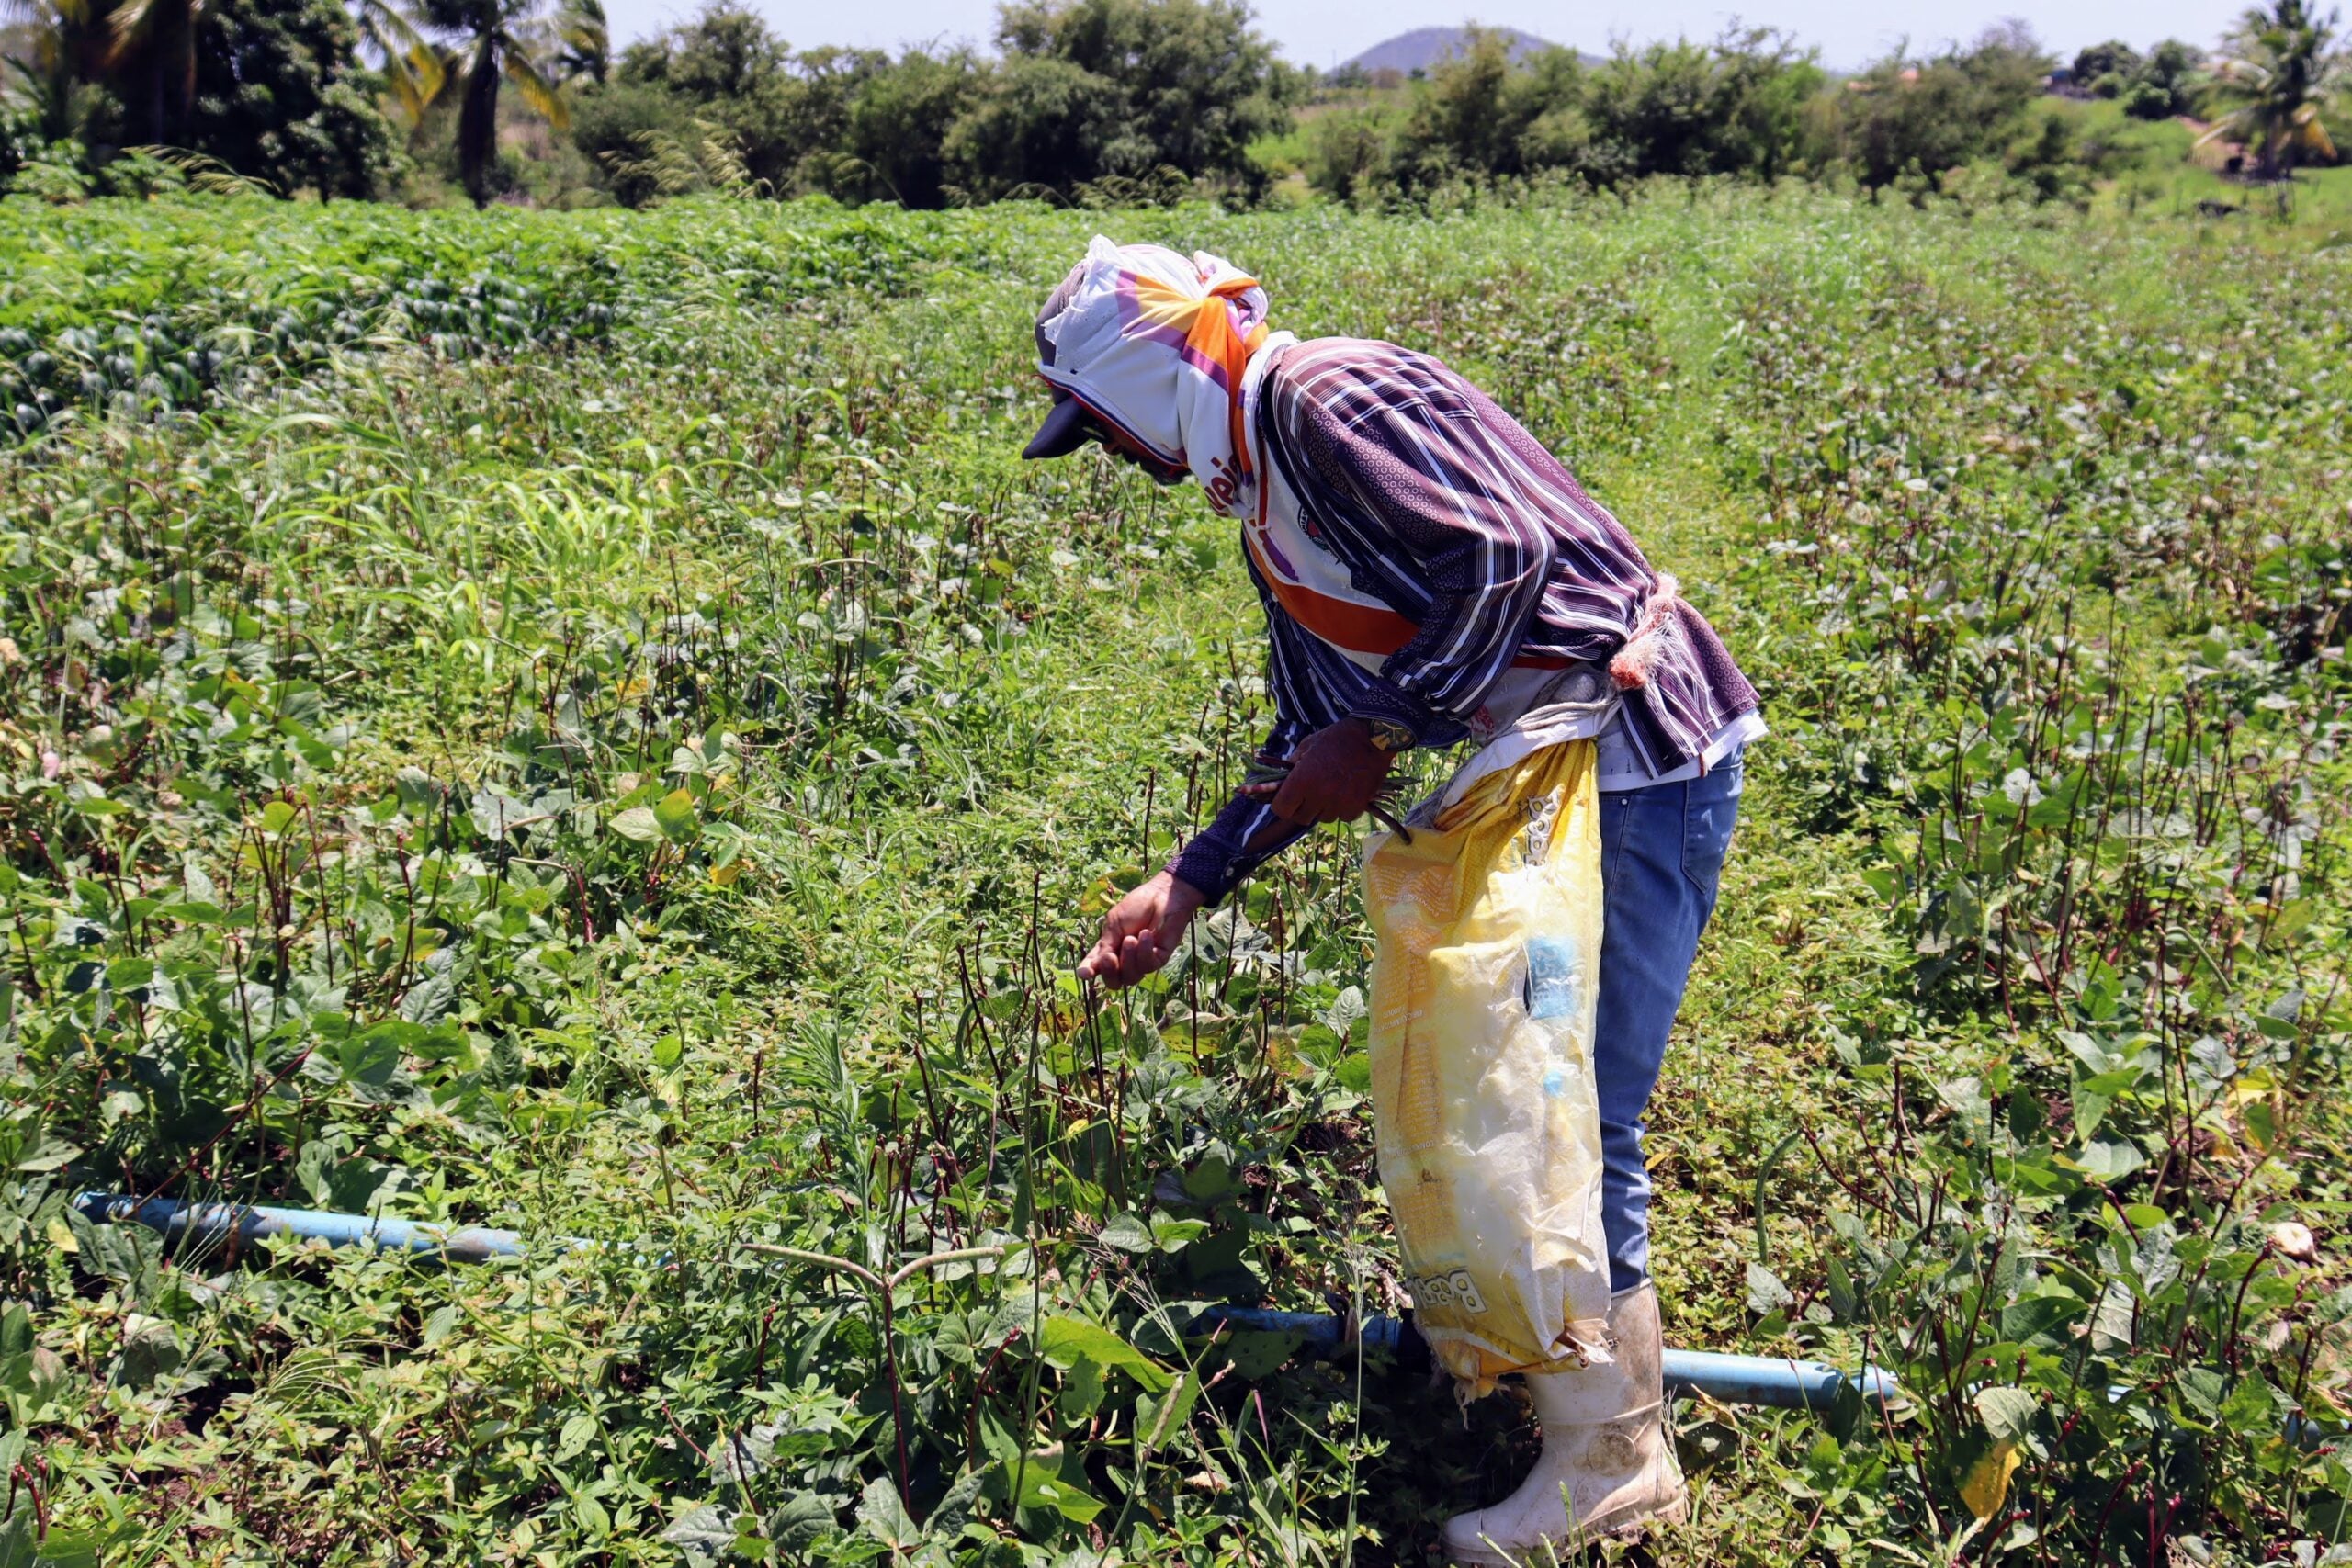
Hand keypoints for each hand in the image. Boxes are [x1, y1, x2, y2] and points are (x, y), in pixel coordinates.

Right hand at [1078, 870, 1204, 988]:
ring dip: (1128, 958)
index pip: (1096, 967)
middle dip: (1109, 972)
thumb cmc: (1137, 906)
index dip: (1088, 972)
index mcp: (1109, 949)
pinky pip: (1148, 966)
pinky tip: (1146, 934)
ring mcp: (1142, 962)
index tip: (1085, 972)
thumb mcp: (1114, 924)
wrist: (1162, 895)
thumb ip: (1105, 946)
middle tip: (1109, 957)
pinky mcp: (1159, 959)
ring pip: (1130, 977)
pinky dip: (1144, 951)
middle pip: (1114, 982)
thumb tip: (1090, 969)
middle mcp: (1124, 960)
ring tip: (1131, 938)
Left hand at [1243, 719, 1395, 827]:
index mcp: (1302, 780)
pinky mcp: (1357, 807)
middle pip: (1301, 818)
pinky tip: (1346, 792)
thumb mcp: (1308, 745)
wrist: (1372, 737)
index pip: (1281, 810)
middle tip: (1309, 795)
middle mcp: (1318, 795)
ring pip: (1323, 818)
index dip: (1282, 805)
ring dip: (1324, 808)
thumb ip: (1292, 764)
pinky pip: (1343, 817)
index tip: (1288, 799)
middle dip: (1302, 808)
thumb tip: (1281, 781)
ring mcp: (1338, 803)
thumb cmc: (1336, 738)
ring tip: (1331, 789)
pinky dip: (1343, 808)